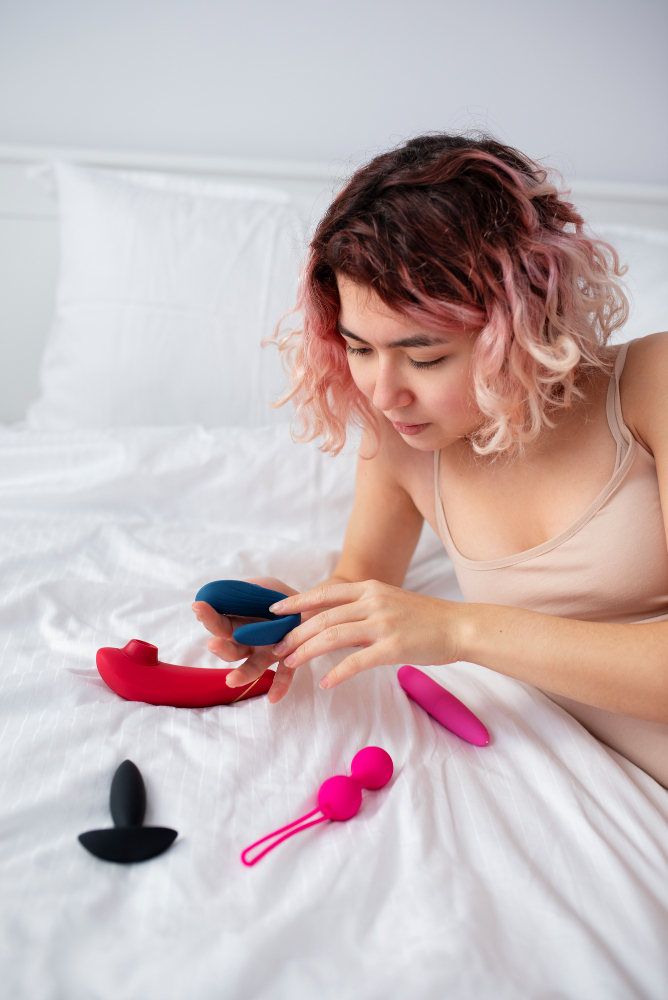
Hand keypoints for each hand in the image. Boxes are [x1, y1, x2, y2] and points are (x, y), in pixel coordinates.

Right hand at [192, 576, 299, 703]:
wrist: (309, 604)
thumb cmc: (277, 597)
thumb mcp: (259, 586)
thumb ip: (239, 593)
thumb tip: (210, 600)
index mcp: (239, 626)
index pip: (219, 624)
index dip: (208, 616)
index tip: (197, 606)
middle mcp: (250, 643)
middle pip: (231, 650)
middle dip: (221, 648)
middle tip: (212, 643)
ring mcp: (268, 653)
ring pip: (252, 666)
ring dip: (242, 675)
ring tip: (231, 681)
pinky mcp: (288, 659)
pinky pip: (284, 675)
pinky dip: (279, 687)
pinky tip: (274, 699)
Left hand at [269, 580, 463, 691]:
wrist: (459, 626)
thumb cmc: (424, 618)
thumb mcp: (390, 601)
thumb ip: (363, 608)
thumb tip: (334, 622)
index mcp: (371, 588)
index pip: (325, 592)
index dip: (297, 602)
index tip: (275, 612)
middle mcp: (373, 602)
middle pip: (323, 617)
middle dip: (295, 634)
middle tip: (277, 648)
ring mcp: (383, 624)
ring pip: (332, 636)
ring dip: (307, 651)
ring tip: (290, 664)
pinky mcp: (393, 648)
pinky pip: (356, 661)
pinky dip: (337, 673)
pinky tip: (325, 682)